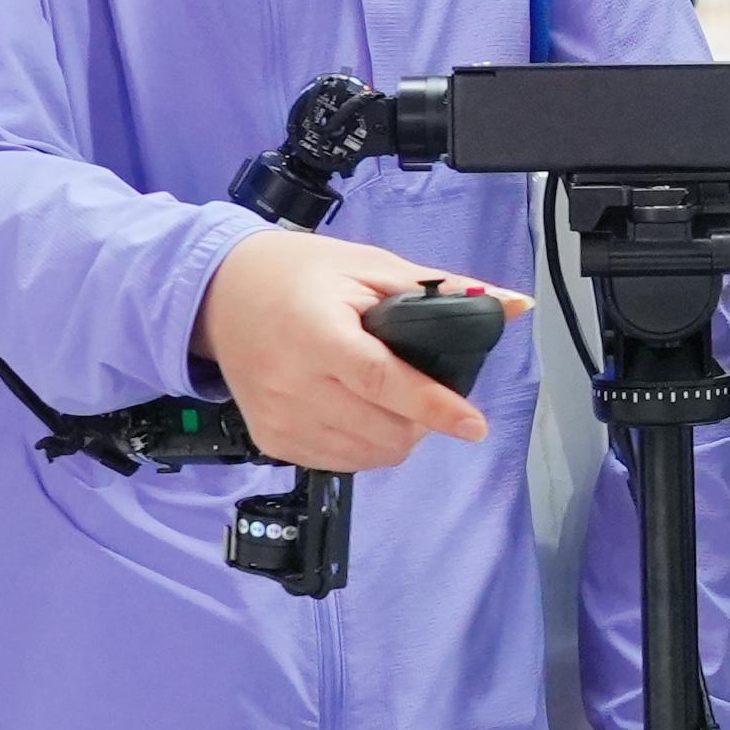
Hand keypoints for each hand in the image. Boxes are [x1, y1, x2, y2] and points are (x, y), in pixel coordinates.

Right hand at [198, 229, 515, 471]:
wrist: (218, 294)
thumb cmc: (298, 274)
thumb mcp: (369, 266)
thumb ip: (441, 290)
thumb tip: (512, 304)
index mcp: (318, 333)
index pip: (383, 381)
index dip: (434, 406)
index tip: (474, 425)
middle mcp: (294, 383)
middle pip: (382, 429)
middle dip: (421, 420)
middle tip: (425, 392)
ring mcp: (279, 418)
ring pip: (367, 455)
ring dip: (396, 437)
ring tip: (390, 400)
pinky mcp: (271, 440)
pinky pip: (338, 463)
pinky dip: (364, 446)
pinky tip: (359, 413)